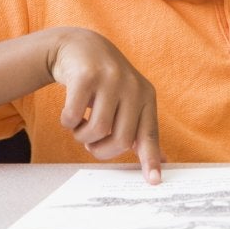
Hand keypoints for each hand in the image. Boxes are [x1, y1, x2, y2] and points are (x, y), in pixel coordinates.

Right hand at [47, 28, 164, 183]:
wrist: (80, 47)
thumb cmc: (106, 83)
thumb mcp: (129, 101)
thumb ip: (141, 129)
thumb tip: (161, 160)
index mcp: (147, 97)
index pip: (150, 134)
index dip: (150, 158)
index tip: (154, 181)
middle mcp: (133, 87)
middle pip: (121, 140)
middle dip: (102, 150)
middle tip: (92, 144)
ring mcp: (110, 80)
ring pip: (97, 130)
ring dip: (82, 137)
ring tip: (81, 127)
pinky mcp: (86, 76)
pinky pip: (73, 116)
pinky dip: (68, 122)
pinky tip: (70, 114)